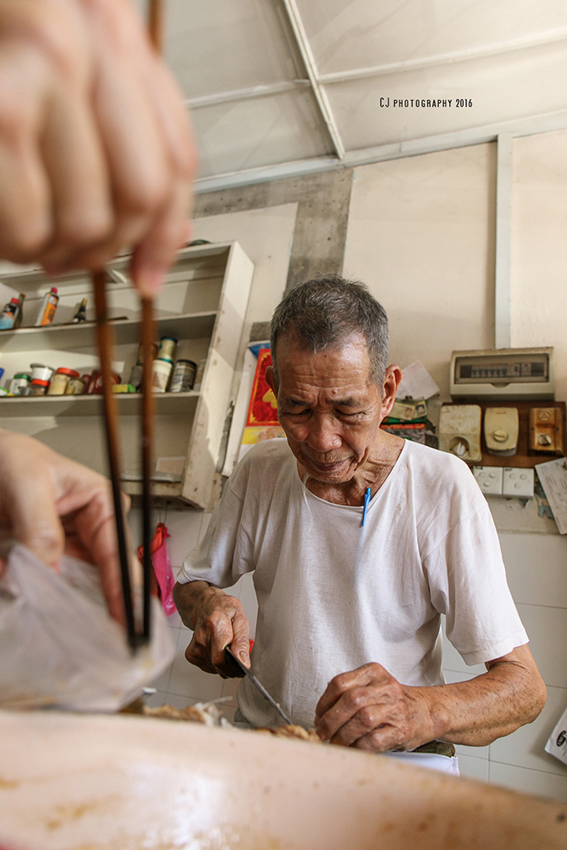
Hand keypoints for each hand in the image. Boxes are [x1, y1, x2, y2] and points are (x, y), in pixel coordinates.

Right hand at [0, 0, 195, 295]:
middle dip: (105, 248)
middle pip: (137, 198)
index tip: (148, 273)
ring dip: (52, 249)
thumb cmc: (0, 44)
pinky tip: (5, 225)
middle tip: (73, 255)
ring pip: (85, 221)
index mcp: (111, 35)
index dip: (163, 237)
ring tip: (29, 235)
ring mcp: (37, 75)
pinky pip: (29, 226)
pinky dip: (15, 245)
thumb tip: (168, 237)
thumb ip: (133, 139)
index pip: (173, 163)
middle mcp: (80, 49)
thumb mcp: (75, 70)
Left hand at [0, 430, 127, 622]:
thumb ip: (41, 528)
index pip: (118, 553)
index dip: (127, 589)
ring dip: (63, 604)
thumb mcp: (28, 485)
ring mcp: (66, 548)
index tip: (130, 618)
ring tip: (67, 625)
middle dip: (98, 605)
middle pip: (102, 577)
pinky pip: (44, 587)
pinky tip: (33, 603)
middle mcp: (91, 530)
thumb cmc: (11, 458)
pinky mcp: (41, 561)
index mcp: (103, 505)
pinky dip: (37, 597)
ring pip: (72, 587)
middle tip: (108, 639)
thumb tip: (49, 571)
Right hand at [174, 581, 250, 676]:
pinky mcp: (191, 653)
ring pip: (215, 668)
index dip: (234, 667)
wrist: (205, 605)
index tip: (243, 665)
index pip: (220, 659)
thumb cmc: (224, 610)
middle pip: (218, 666)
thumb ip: (242, 642)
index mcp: (216, 624)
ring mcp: (194, 646)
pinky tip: (216, 649)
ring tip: (225, 645)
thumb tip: (243, 662)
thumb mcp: (241, 619)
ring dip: (224, 663)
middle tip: (237, 653)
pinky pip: (209, 667)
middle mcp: (202, 636)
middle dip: (232, 665)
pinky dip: (215, 663)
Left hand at [314, 662, 435, 751]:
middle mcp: (386, 687)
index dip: (324, 702)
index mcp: (373, 673)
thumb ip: (348, 693)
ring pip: (362, 719)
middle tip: (322, 732)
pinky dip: (358, 747)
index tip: (318, 715)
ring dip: (343, 735)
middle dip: (331, 719)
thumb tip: (320, 716)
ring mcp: (396, 709)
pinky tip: (352, 748)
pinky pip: (374, 740)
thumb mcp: (372, 686)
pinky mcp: (402, 730)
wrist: (427, 711)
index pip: (340, 683)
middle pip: (351, 700)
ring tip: (335, 742)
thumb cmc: (393, 702)